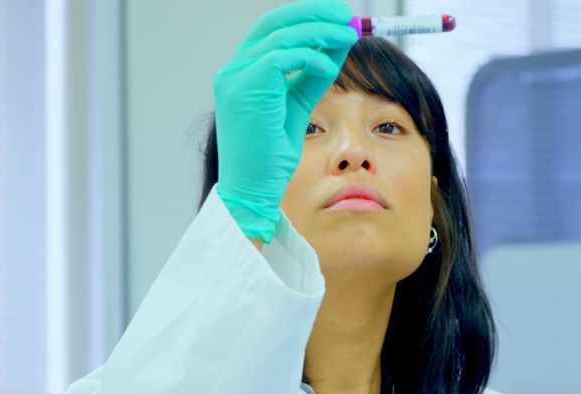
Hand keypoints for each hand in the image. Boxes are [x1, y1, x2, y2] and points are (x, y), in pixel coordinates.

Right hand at [213, 0, 357, 242]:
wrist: (253, 190)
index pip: (272, 28)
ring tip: (348, 36)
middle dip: (314, 13)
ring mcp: (236, 79)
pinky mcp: (247, 89)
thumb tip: (339, 42)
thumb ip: (313, 74)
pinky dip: (310, 58)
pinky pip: (283, 58)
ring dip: (320, 32)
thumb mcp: (297, 105)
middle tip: (346, 15)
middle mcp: (233, 71)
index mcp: (241, 72)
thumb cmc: (271, 157)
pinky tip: (328, 68)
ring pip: (282, 37)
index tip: (336, 13)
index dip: (304, 15)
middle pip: (275, 22)